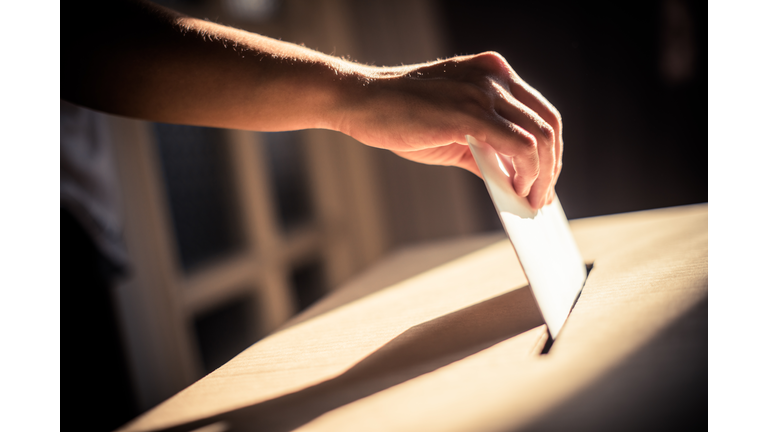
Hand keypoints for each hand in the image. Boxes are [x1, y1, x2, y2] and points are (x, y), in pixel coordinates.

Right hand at [336, 52, 562, 208]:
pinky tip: (515, 191)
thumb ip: (485, 150)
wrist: (361, 101)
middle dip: (551, 167)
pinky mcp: (470, 112)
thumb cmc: (401, 114)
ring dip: (541, 176)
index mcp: (493, 73)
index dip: (549, 151)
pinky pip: (519, 146)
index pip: (539, 112)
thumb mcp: (453, 130)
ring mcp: (484, 91)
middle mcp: (494, 76)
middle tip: (541, 197)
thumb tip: (515, 183)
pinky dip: (525, 174)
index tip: (545, 181)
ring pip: (539, 137)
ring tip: (529, 200)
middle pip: (548, 124)